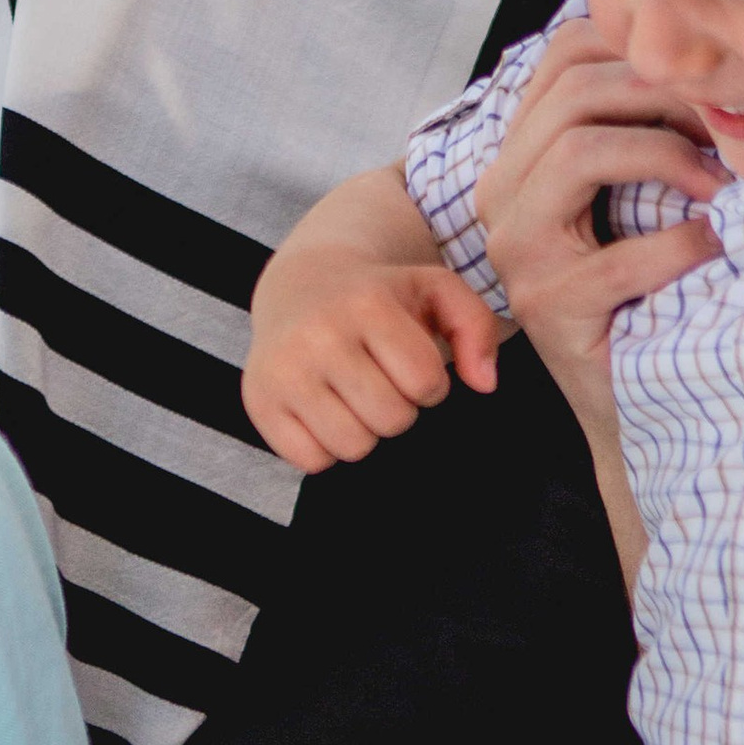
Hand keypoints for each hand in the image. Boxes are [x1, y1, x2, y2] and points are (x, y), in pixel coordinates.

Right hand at [243, 247, 503, 472]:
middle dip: (397, 407)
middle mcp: (318, 333)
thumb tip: (484, 385)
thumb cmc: (378, 296)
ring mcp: (283, 370)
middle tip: (379, 379)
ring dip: (364, 430)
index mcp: (366, 302)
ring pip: (354, 446)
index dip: (428, 382)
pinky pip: (312, 460)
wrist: (299, 284)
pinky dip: (325, 447)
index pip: (426, 383)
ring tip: (352, 395)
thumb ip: (476, 327)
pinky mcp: (258, 402)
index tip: (408, 361)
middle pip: (392, 419)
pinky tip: (323, 410)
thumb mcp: (434, 289)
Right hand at [473, 17, 723, 415]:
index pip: (562, 57)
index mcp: (519, 155)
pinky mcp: (546, 307)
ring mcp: (514, 251)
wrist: (640, 400)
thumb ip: (641, 131)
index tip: (706, 91)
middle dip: (663, 101)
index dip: (638, 53)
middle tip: (728, 135)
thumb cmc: (651, 289)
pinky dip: (678, 246)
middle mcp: (500, 193)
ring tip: (719, 191)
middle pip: (572, 95)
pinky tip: (711, 251)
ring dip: (665, 158)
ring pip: (576, 152)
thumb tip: (703, 58)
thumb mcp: (636, 196)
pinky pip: (617, 256)